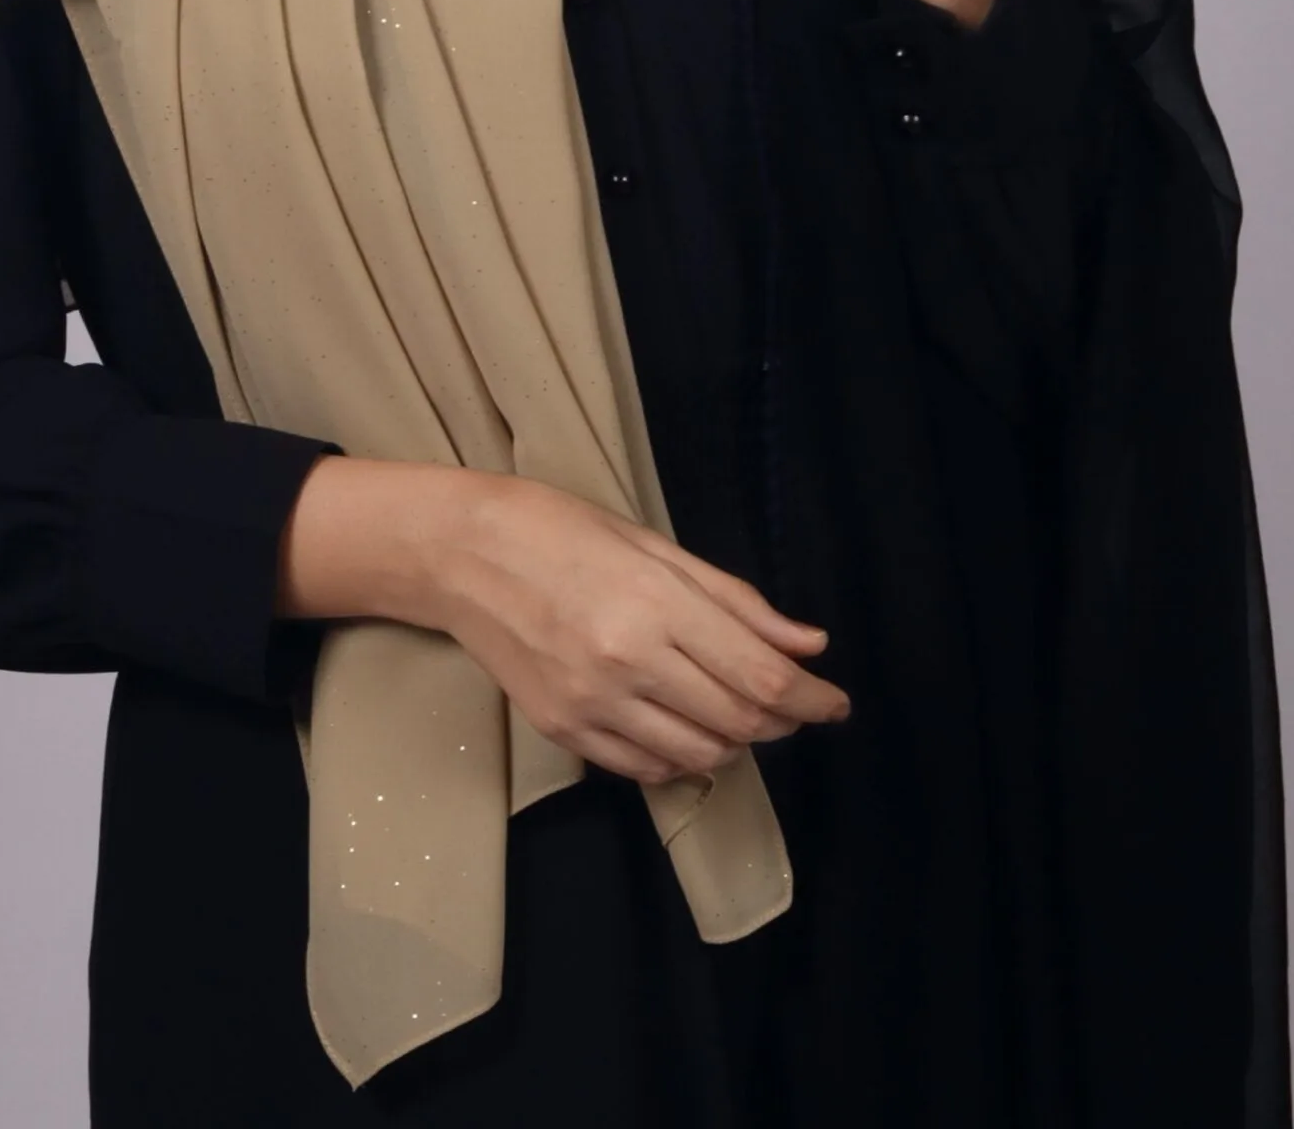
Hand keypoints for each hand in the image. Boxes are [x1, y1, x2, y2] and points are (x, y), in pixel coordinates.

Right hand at [429, 473, 849, 786]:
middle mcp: (627, 662)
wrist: (462, 554)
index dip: (812, 697)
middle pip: (738, 721)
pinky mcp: (563, 731)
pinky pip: (645, 769)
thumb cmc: (561, 529)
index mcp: (655, 604)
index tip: (836, 701)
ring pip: (698, 755)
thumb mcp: (655, 546)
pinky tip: (683, 728)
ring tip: (735, 712)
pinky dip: (681, 757)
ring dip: (734, 741)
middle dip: (781, 720)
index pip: (760, 676)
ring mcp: (592, 704)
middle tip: (791, 704)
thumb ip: (735, 601)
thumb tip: (809, 645)